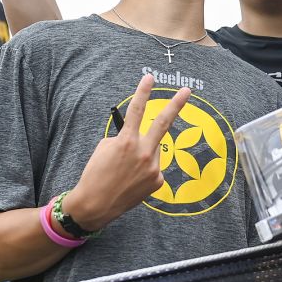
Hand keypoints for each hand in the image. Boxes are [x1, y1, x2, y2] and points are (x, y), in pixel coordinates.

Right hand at [64, 75, 189, 231]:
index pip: (137, 110)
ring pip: (154, 150)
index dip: (143, 91)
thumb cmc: (95, 174)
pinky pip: (154, 168)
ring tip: (127, 169)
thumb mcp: (105, 148)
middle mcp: (143, 152)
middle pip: (163, 123)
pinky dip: (145, 170)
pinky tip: (132, 180)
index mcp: (127, 141)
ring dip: (144, 153)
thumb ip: (124, 138)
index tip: (150, 77)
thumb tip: (137, 135)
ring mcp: (153, 168)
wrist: (95, 204)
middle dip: (176, 105)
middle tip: (186, 91)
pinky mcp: (158, 181)